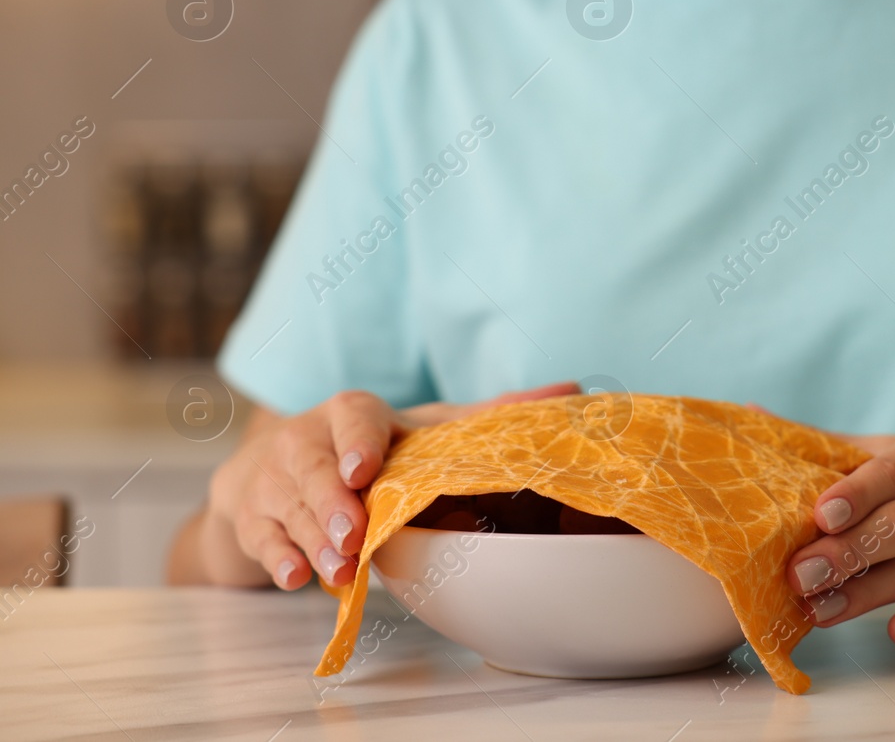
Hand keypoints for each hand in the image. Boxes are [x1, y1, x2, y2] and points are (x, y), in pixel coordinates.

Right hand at [199, 382, 576, 590]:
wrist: (277, 468)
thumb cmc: (371, 449)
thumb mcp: (427, 428)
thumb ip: (490, 414)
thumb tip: (573, 388)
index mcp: (353, 413)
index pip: (353, 416)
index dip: (358, 442)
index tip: (366, 472)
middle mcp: (307, 439)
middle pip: (313, 468)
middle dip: (332, 506)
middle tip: (358, 538)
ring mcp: (272, 478)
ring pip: (286, 506)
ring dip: (313, 539)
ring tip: (340, 573)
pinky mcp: (250, 514)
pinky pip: (259, 535)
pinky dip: (276, 557)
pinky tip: (296, 577)